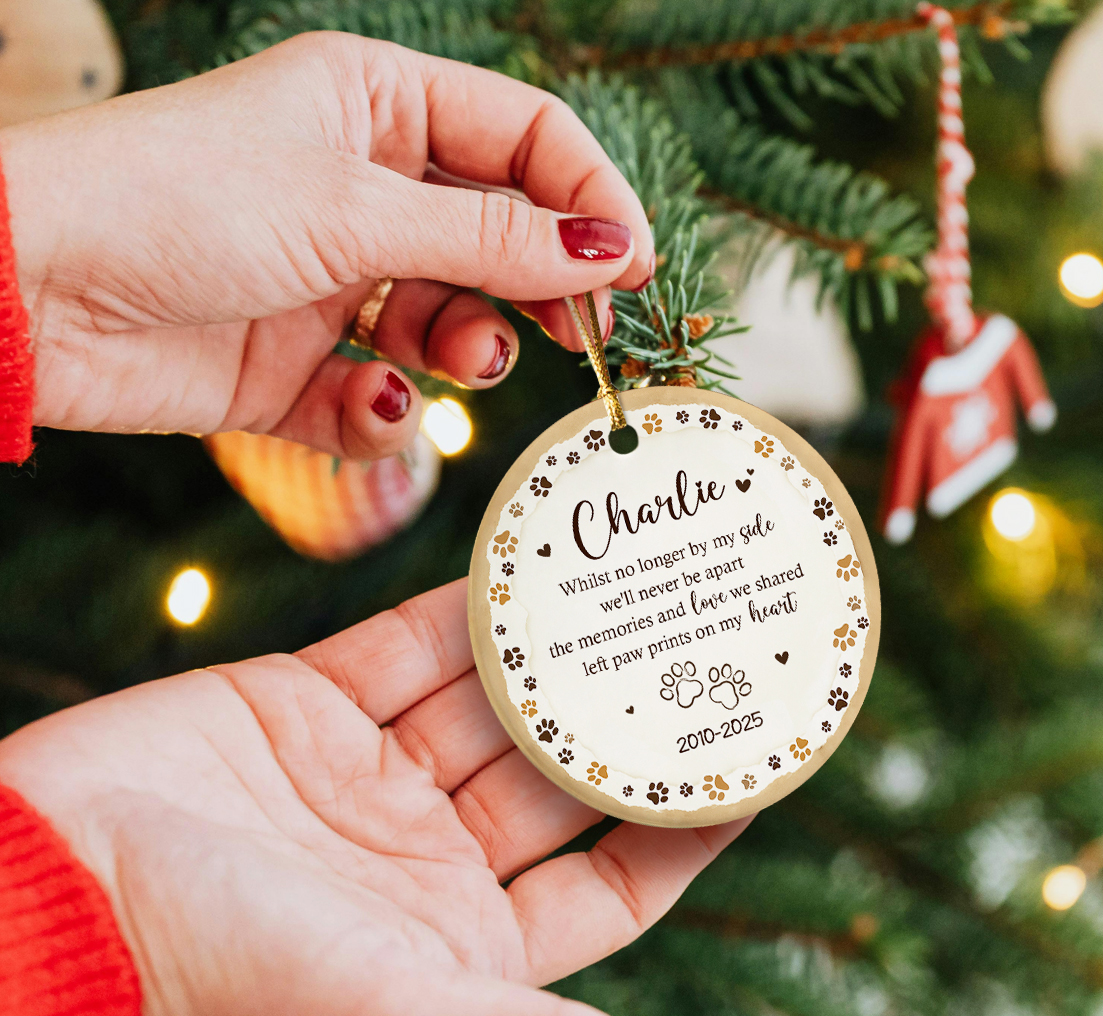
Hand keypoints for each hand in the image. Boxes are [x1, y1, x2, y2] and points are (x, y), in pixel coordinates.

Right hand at [0, 580, 745, 1015]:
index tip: (752, 762)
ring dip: (560, 651)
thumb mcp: (386, 1008)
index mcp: (465, 937)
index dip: (682, 825)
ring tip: (640, 586)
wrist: (50, 872)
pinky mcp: (317, 702)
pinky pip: (417, 643)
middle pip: (561, 777)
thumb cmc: (212, 962)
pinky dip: (472, 606)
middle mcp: (431, 854)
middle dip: (631, 718)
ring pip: (495, 699)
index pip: (610, 881)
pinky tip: (531, 565)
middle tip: (712, 644)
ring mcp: (375, 774)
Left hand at [1, 34, 653, 458]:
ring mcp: (332, 281)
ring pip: (446, 322)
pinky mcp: (295, 365)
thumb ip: (490, 239)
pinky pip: (375, 396)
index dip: (588, 200)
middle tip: (582, 336)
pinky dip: (382, 414)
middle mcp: (361, 191)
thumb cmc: (176, 203)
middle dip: (541, 287)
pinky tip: (368, 408)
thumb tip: (612, 250)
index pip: (524, 140)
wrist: (30, 292)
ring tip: (462, 363)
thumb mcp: (354, 207)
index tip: (636, 265)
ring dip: (465, 349)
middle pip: (498, 238)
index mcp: (376, 108)